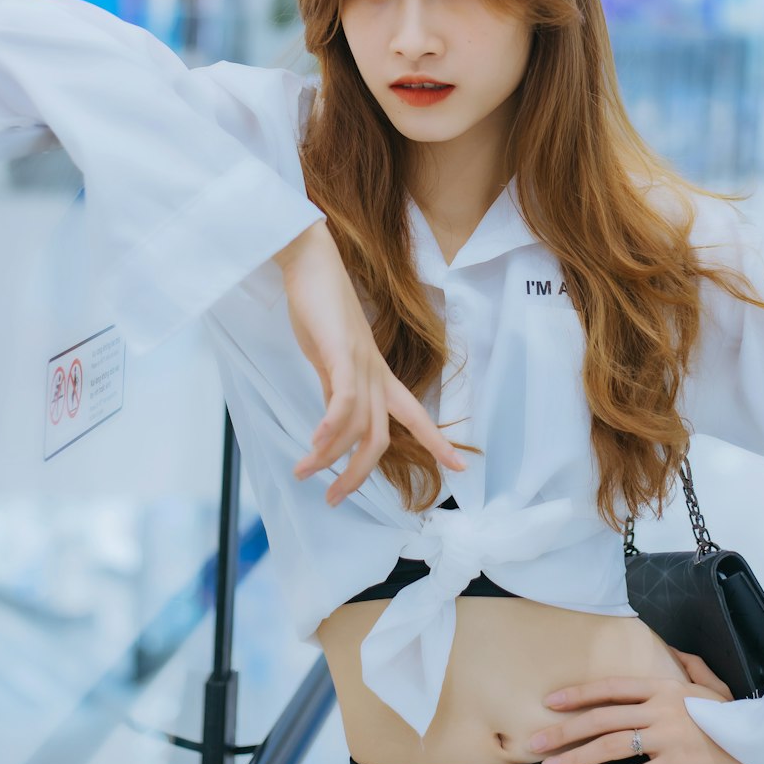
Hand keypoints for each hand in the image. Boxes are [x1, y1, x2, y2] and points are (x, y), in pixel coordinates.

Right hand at [274, 220, 465, 505]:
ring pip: (357, 425)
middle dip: (359, 474)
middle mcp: (376, 373)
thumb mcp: (331, 361)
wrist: (312, 263)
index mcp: (378, 375)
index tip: (460, 468)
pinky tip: (317, 444)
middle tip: (334, 500)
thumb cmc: (321, 309)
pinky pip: (343, 398)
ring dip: (329, 457)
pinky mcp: (340, 351)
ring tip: (303, 472)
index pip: (415, 415)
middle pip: (380, 437)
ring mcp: (360, 362)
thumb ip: (337, 392)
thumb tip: (334, 427)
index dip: (437, 442)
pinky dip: (331, 426)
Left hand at [525, 656, 763, 763]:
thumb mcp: (713, 684)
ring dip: (577, 757)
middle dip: (565, 729)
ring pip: (611, 744)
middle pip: (602, 717)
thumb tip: (675, 649)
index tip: (550, 702)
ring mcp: (667, 736)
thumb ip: (691, 665)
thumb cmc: (736, 715)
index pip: (611, 688)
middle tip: (535, 742)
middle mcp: (659, 708)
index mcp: (663, 687)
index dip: (578, 694)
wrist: (763, 743)